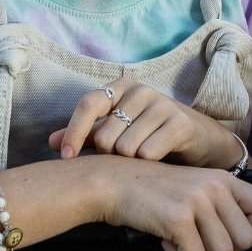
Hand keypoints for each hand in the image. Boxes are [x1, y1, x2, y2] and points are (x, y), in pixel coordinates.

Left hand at [51, 82, 241, 169]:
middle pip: (105, 135)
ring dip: (130, 162)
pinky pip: (147, 153)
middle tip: (125, 158)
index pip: (88, 104)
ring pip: (125, 148)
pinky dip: (148, 164)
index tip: (65, 157)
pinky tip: (158, 160)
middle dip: (109, 155)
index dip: (73, 132)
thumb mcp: (118, 131)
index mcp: (121, 87)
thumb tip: (51, 142)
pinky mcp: (180, 122)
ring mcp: (162, 104)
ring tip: (143, 157)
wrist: (200, 139)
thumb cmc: (152, 134)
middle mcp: (140, 90)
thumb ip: (86, 134)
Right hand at [95, 159, 251, 250]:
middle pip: (244, 241)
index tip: (232, 236)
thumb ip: (220, 208)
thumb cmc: (152, 192)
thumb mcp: (194, 188)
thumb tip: (242, 242)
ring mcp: (198, 201)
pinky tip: (165, 239)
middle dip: (222, 250)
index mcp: (223, 179)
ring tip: (178, 238)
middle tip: (197, 242)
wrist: (112, 183)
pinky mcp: (178, 217)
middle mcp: (215, 187)